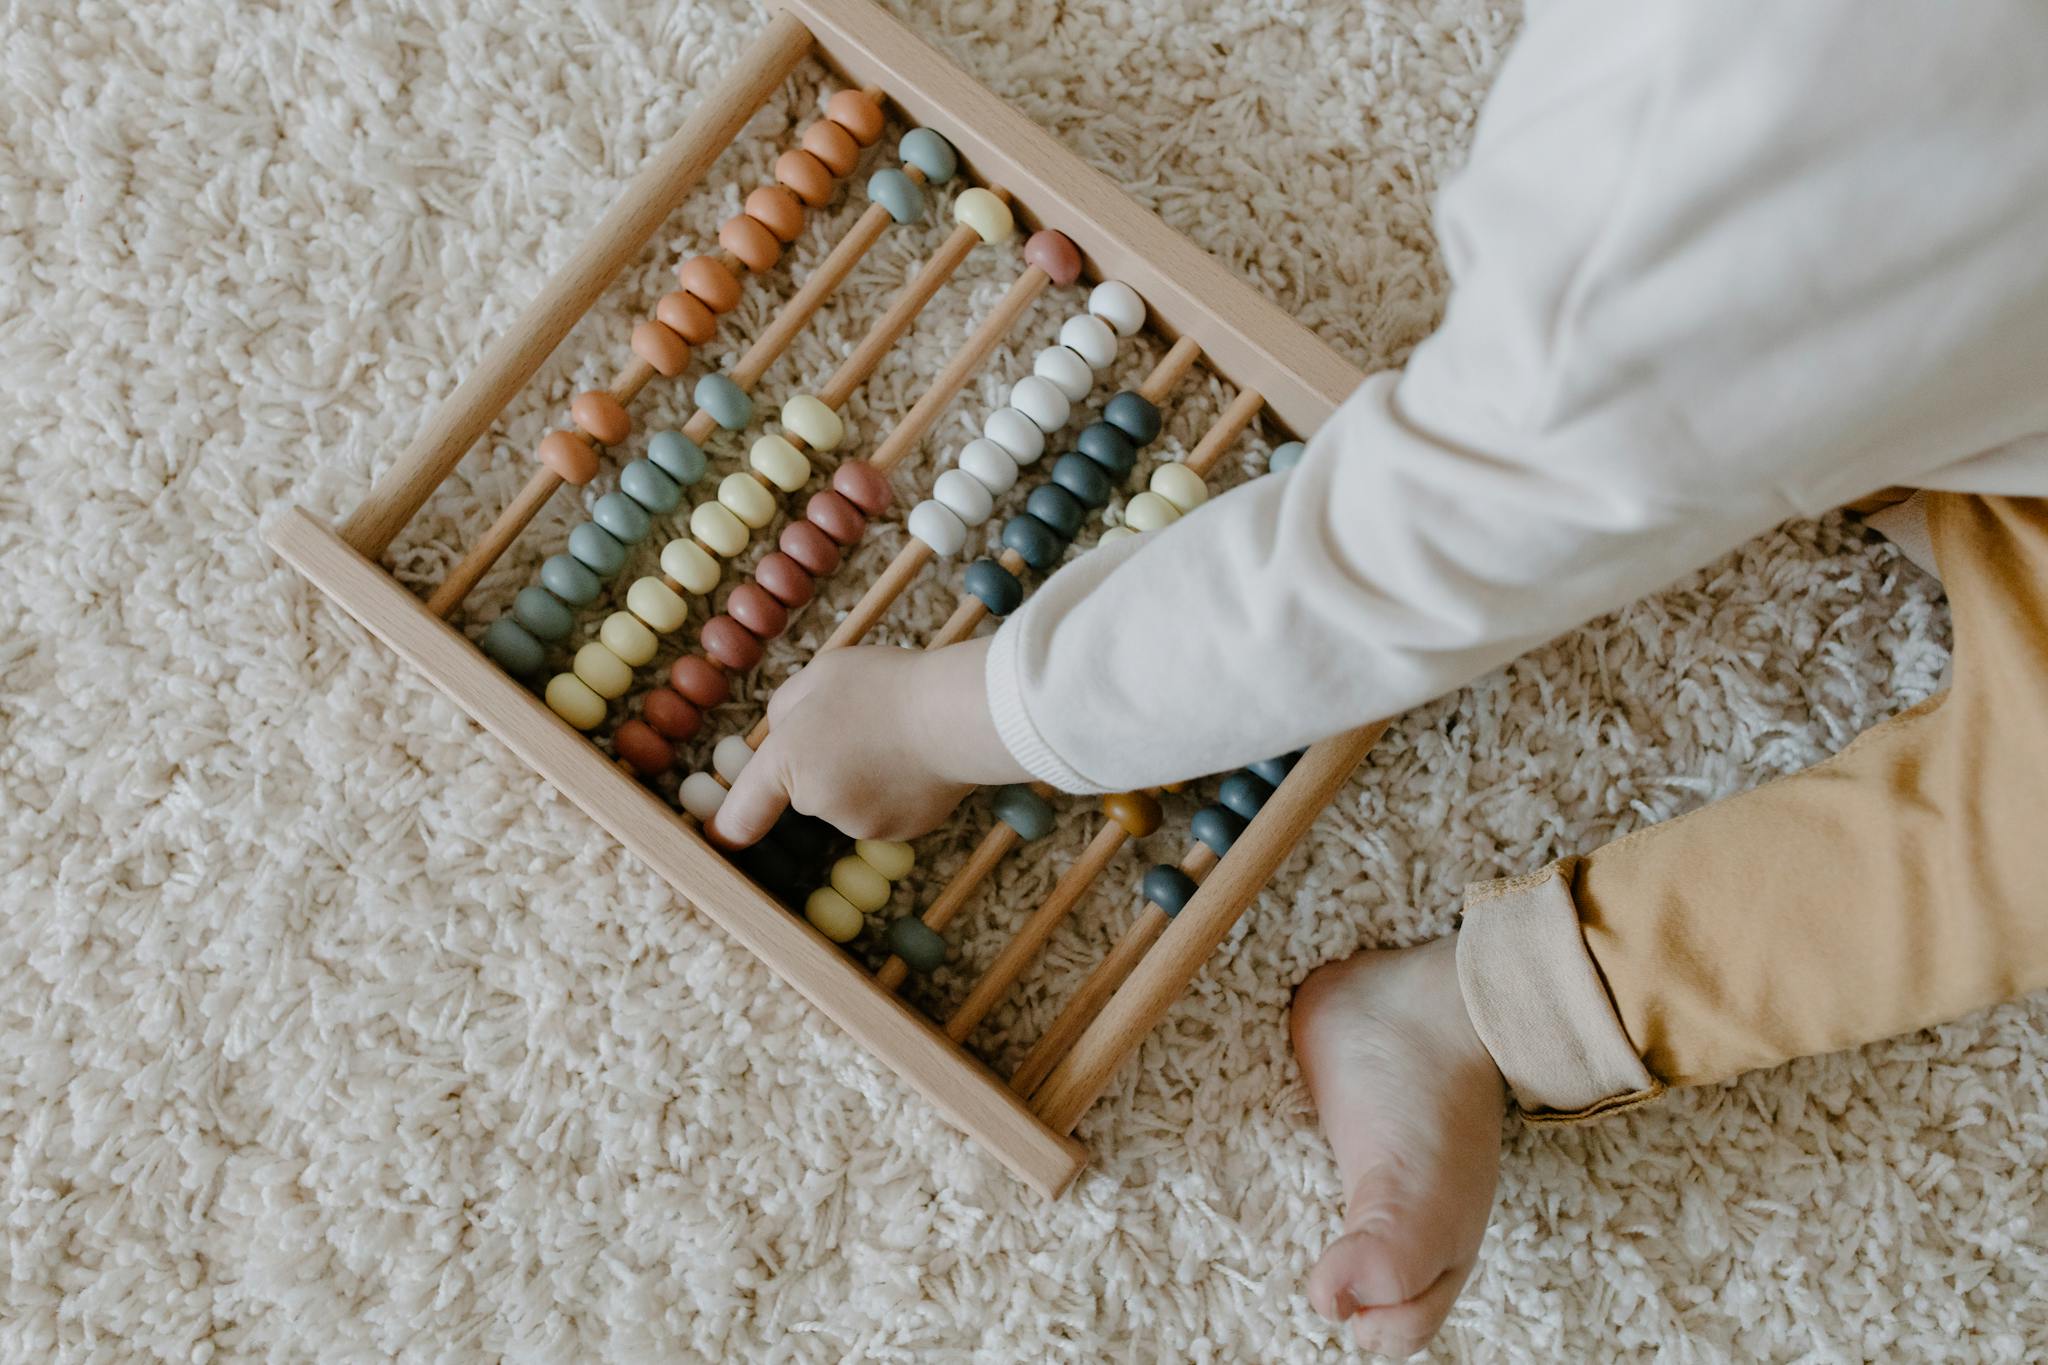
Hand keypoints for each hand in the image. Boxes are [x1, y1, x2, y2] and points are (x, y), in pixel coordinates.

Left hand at [708, 637, 1030, 847]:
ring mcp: (861, 824)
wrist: (960, 716)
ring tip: (899, 737)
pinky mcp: (902, 832)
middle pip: (809, 791)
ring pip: (851, 802)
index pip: (742, 813)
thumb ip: (788, 708)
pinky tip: (919, 760)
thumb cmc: (888, 685)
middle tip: (862, 724)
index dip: (727, 828)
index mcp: (788, 760)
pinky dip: (898, 792)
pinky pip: (888, 811)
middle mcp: (818, 802)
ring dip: (864, 778)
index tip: (719, 837)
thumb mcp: (822, 673)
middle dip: (825, 765)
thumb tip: (784, 735)